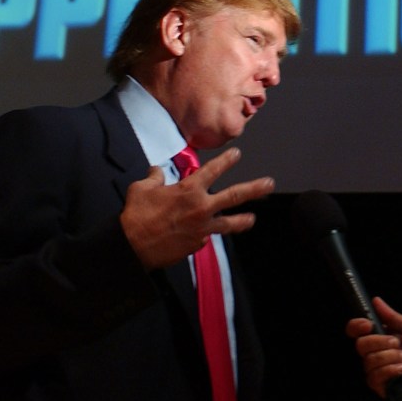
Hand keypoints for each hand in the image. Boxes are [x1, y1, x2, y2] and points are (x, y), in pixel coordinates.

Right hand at [119, 147, 272, 268]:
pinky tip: (201, 235)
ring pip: (229, 223)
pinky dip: (204, 234)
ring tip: (253, 218)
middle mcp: (201, 208)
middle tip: (269, 184)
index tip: (237, 154)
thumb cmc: (136, 215)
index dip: (226, 161)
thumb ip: (154, 178)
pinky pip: (205, 236)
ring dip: (243, 220)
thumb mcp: (141, 188)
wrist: (132, 246)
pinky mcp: (197, 244)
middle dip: (254, 189)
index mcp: (189, 190)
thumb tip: (157, 171)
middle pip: (234, 196)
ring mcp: (202, 228)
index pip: (212, 170)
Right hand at [345, 297, 401, 399]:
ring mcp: (373, 369)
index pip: (354, 329)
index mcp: (377, 336)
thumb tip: (376, 301)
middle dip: (381, 342)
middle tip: (397, 343)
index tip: (368, 325)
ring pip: (370, 361)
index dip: (357, 326)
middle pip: (361, 345)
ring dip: (392, 357)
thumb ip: (393, 316)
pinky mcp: (378, 384)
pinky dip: (393, 370)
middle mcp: (371, 352)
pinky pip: (376, 376)